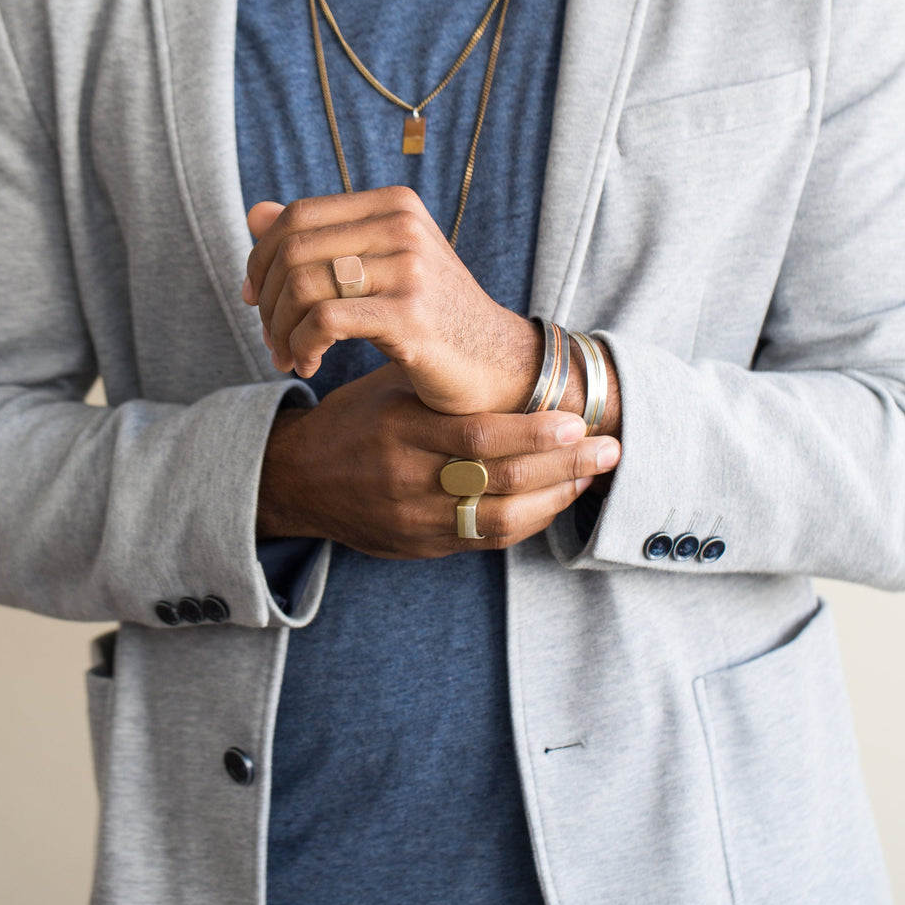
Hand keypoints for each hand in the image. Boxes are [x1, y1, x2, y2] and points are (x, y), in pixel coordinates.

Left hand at [242, 189, 541, 414]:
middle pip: (293, 250)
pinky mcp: (409, 315)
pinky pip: (324, 321)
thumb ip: (320, 238)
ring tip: (288, 356)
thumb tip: (254, 214)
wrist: (498, 362)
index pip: (298, 216)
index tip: (254, 298)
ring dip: (280, 330)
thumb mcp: (377, 267)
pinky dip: (302, 346)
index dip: (261, 257)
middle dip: (267, 300)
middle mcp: (403, 225)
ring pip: (302, 286)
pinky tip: (309, 364)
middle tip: (270, 339)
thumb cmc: (431, 316)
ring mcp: (410, 268)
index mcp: (394, 204)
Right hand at [257, 363, 620, 555]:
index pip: (475, 436)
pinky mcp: (421, 546)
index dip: (533, 432)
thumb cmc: (354, 421)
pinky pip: (487, 540)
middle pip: (499, 481)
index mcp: (399, 429)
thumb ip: (440, 379)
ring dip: (556, 497)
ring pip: (500, 518)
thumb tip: (514, 358)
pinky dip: (530, 521)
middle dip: (563, 465)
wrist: (296, 480)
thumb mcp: (388, 388)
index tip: (576, 419)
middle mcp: (406, 478)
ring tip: (592, 473)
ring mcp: (415, 519)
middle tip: (608, 447)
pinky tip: (558, 498)